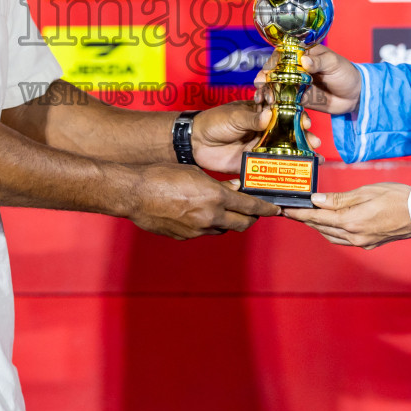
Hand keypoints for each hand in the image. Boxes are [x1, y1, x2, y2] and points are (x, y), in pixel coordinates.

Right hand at [125, 163, 279, 239]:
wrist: (135, 194)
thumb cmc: (162, 176)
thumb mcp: (195, 173)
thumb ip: (218, 184)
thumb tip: (234, 188)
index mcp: (216, 197)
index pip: (250, 206)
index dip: (266, 208)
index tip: (275, 209)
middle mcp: (210, 217)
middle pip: (242, 224)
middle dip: (250, 218)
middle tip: (253, 212)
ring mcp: (198, 230)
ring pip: (222, 229)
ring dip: (227, 221)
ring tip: (223, 210)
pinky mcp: (185, 237)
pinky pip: (203, 232)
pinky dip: (207, 225)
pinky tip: (198, 215)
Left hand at [191, 99, 318, 173]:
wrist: (196, 142)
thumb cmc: (214, 122)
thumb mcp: (234, 116)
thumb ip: (251, 118)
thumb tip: (268, 115)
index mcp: (261, 112)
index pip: (284, 112)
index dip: (297, 116)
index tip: (305, 121)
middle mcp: (265, 129)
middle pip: (289, 131)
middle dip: (304, 136)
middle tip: (314, 141)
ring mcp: (261, 145)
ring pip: (285, 148)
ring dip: (300, 152)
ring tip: (313, 156)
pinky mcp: (255, 161)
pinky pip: (272, 165)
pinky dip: (285, 168)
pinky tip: (298, 171)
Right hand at [255, 43, 361, 115]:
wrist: (355, 95)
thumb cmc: (345, 73)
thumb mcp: (334, 63)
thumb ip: (319, 62)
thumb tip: (304, 61)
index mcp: (302, 54)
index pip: (282, 56)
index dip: (272, 63)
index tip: (266, 73)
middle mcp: (295, 68)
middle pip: (275, 72)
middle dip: (265, 80)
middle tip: (261, 88)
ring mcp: (295, 84)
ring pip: (276, 87)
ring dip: (267, 92)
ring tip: (264, 100)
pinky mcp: (298, 99)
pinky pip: (285, 101)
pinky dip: (277, 105)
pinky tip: (269, 109)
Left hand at [282, 182, 410, 249]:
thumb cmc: (398, 198)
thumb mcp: (366, 191)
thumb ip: (339, 199)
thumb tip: (316, 200)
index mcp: (351, 222)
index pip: (317, 218)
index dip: (299, 213)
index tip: (285, 210)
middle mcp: (354, 236)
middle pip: (321, 228)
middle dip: (305, 219)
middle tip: (291, 211)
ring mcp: (363, 243)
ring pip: (331, 236)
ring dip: (317, 227)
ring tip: (307, 217)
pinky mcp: (370, 244)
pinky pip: (344, 240)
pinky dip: (332, 233)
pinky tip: (330, 226)